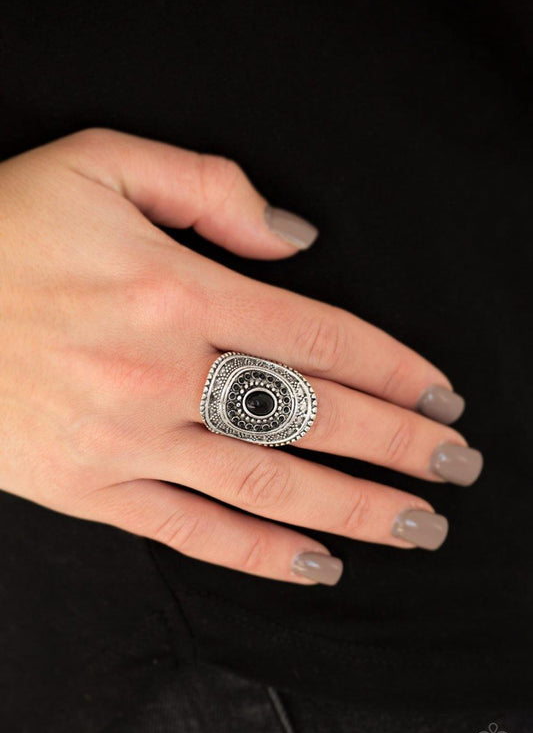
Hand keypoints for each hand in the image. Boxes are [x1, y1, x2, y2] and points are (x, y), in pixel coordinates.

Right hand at [0, 128, 481, 585]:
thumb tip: (298, 241)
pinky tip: (317, 567)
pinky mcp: (90, 490)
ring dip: (355, 510)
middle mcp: (163, 372)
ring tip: (418, 528)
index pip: (321, 339)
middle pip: (313, 418)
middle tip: (457, 468)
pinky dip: (260, 556)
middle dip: (398, 447)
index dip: (395, 370)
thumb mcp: (101, 164)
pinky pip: (192, 533)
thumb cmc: (0, 230)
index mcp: (177, 289)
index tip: (441, 396)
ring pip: (267, 487)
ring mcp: (128, 441)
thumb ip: (210, 186)